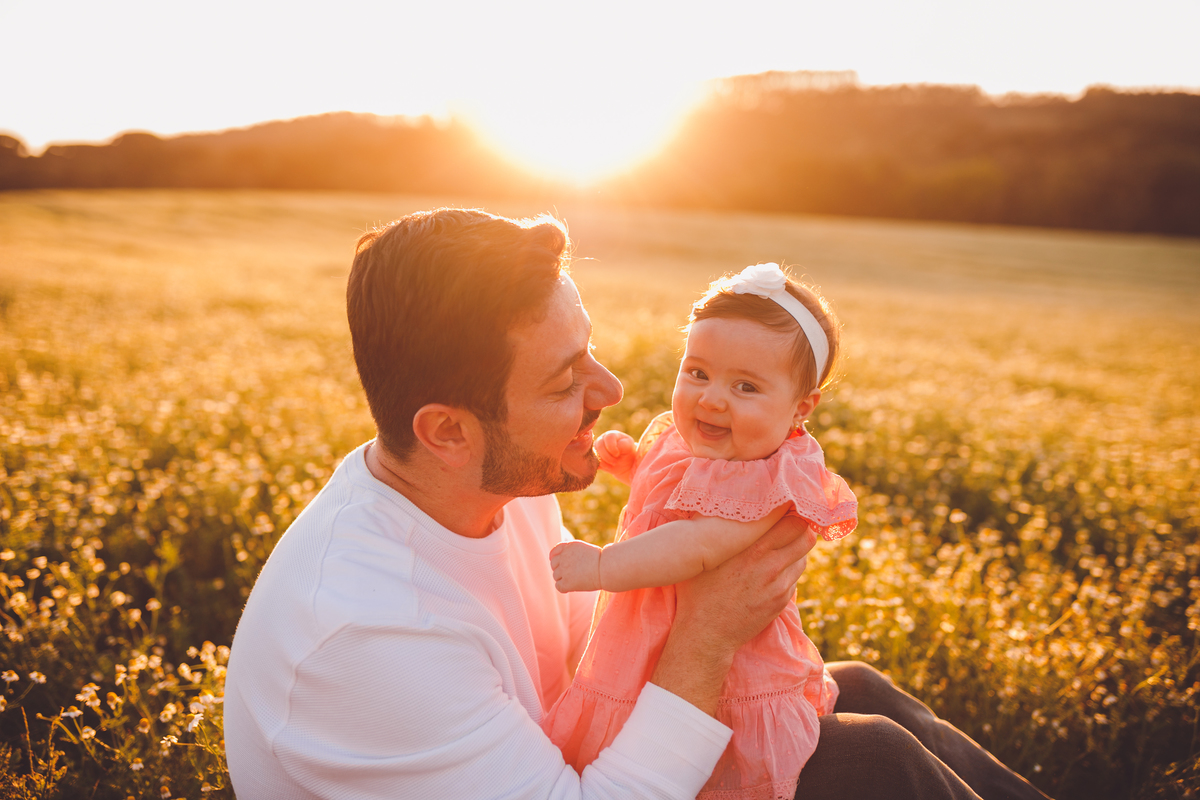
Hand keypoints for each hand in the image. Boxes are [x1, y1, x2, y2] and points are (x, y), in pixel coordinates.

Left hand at [549, 540, 602, 592]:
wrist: (608, 568)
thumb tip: (555, 560)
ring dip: (563, 579)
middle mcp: (564, 557)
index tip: (556, 563)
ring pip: (556, 576)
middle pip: (553, 565)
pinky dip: (564, 588)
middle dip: (560, 569)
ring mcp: (564, 570)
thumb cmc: (600, 560)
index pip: (554, 552)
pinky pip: (558, 586)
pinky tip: (572, 587)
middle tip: (572, 574)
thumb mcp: (584, 549)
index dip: (553, 558)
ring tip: (576, 580)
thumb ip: (571, 552)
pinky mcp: (567, 582)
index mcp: (569, 546)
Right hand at [595, 430, 636, 484]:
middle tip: (615, 462)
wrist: (625, 463)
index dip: (612, 447)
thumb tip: (615, 447)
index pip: (609, 437)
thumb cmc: (628, 452)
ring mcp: (596, 448)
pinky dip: (599, 465)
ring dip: (603, 462)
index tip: (617, 454)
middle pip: (599, 445)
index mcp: (612, 435)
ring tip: (612, 466)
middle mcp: (602, 439)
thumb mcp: (629, 447)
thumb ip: (623, 444)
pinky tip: (606, 467)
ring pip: (594, 453)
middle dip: (607, 456)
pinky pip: (592, 461)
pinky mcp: (594, 456)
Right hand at [650, 515, 815, 714]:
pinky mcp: (781, 601)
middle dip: (799, 527)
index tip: (783, 504)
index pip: (791, 521)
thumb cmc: (698, 590)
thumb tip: (717, 502)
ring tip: (776, 547)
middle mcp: (771, 566)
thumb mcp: (703, 556)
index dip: (791, 510)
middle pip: (805, 536)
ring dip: (794, 549)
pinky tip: (768, 570)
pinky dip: (787, 569)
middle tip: (787, 522)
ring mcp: (779, 586)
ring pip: (802, 557)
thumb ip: (717, 530)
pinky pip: (794, 577)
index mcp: (752, 550)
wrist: (706, 634)